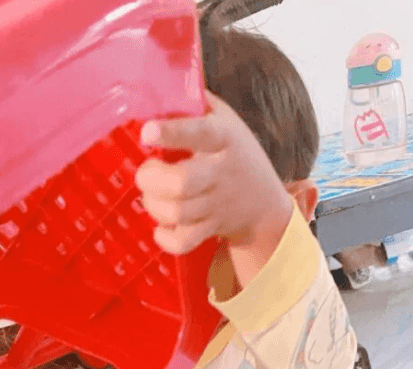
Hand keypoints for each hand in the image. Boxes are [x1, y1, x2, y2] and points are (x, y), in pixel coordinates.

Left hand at [135, 91, 291, 255]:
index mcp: (224, 138)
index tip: (147, 132)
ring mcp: (217, 205)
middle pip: (181, 183)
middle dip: (151, 179)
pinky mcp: (211, 229)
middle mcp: (221, 173)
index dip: (171, 133)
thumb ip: (197, 104)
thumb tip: (160, 81)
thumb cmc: (235, 153)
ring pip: (176, 212)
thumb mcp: (226, 120)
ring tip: (152, 195)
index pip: (200, 133)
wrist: (265, 205)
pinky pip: (183, 242)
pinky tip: (162, 226)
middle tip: (147, 173)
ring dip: (153, 205)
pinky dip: (165, 238)